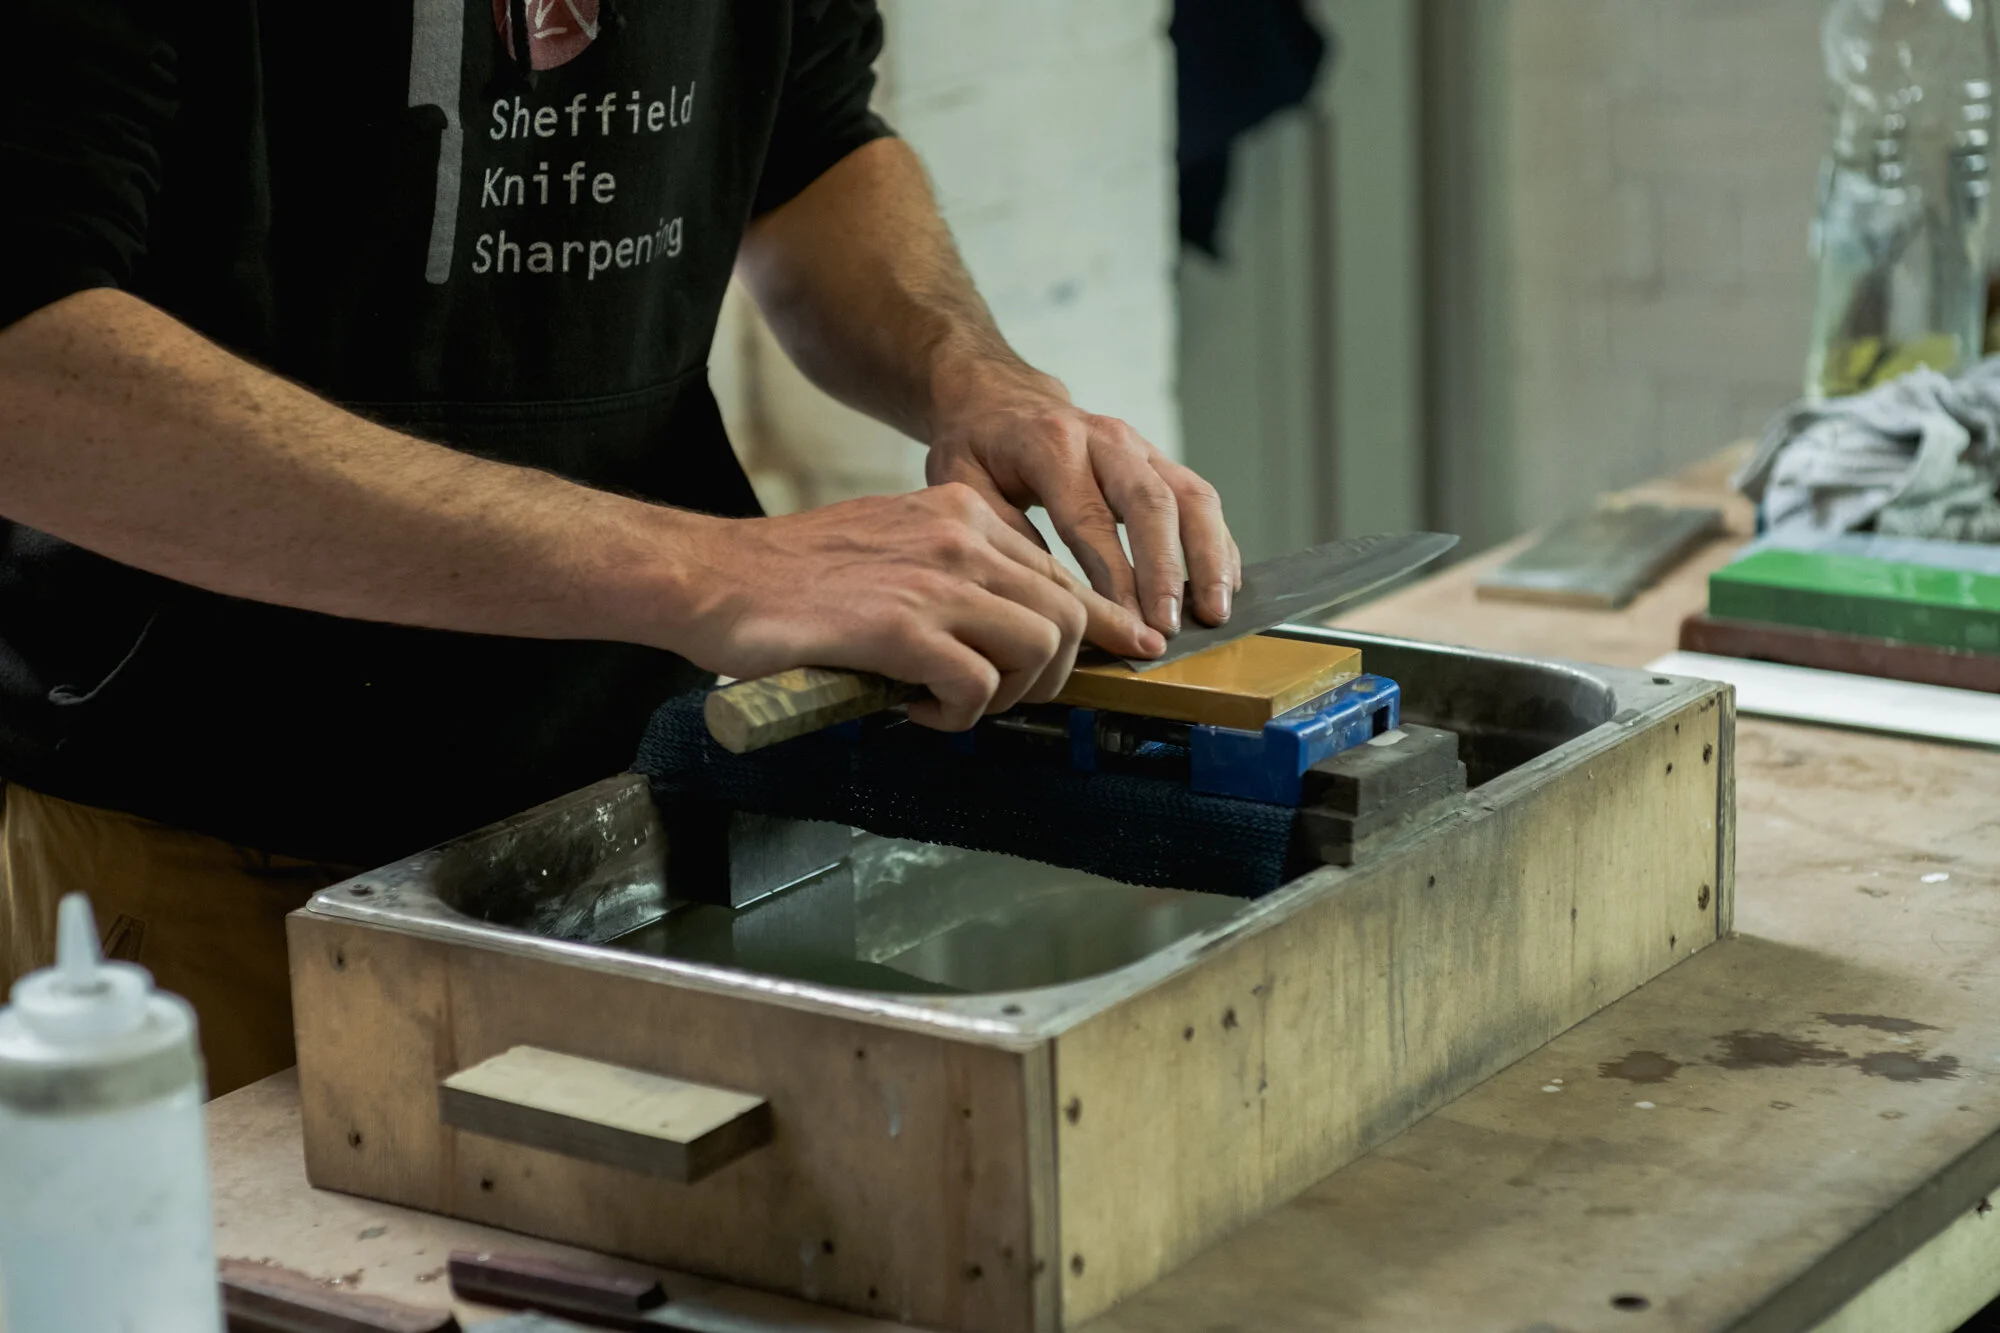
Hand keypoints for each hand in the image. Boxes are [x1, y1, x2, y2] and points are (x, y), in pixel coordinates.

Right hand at [673, 484, 1165, 730]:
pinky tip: (916, 709)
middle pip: (1067, 613)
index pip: (1059, 570)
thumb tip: (1007, 635)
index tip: (1128, 650)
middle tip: (996, 698)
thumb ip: (953, 580)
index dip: (1100, 622)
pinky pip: (977, 686)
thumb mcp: (892, 555)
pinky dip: (959, 714)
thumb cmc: (794, 583)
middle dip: (1051, 674)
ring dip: (1010, 695)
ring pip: (1041, 646)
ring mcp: (932, 579)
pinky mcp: (899, 626)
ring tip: (954, 703)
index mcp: (958, 513)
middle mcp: (958, 536)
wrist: (712, 579)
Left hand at [925, 364, 1242, 638]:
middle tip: (1171, 626)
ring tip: (1216, 611)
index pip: (1091, 518)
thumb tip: (1049, 591)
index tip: (1128, 625)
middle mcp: (1105, 438)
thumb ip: (1001, 532)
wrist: (1000, 398)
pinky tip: (1225, 585)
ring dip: (1209, 557)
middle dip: (1167, 571)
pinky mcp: (1159, 461)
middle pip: (1152, 503)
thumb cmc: (978, 449)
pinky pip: (1200, 498)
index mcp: (1052, 444)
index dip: (1115, 576)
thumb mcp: (961, 484)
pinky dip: (1219, 543)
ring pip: (1191, 497)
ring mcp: (1139, 447)